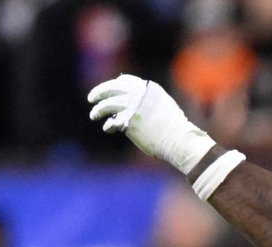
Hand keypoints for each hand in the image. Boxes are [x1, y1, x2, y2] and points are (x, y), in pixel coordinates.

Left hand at [87, 74, 214, 173]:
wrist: (179, 140)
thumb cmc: (175, 128)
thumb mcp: (164, 106)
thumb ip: (149, 101)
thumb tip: (132, 103)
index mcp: (148, 88)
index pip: (124, 80)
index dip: (114, 85)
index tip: (108, 90)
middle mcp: (139, 94)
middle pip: (111, 88)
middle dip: (99, 92)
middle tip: (91, 98)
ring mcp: (132, 106)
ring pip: (108, 104)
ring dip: (98, 109)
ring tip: (94, 115)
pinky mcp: (128, 121)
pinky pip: (112, 121)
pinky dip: (108, 125)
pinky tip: (107, 128)